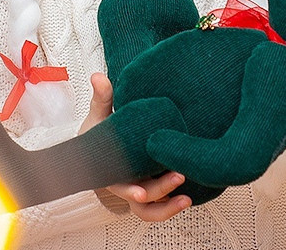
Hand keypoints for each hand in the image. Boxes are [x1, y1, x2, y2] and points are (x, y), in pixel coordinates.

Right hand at [81, 72, 192, 220]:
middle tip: (178, 176)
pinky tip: (188, 197)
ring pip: (151, 210)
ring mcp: (139, 188)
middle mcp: (125, 184)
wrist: (106, 145)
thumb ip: (102, 98)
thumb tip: (97, 76)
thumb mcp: (99, 116)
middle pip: (141, 199)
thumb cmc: (100, 133)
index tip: (140, 193)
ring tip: (186, 198)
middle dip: (160, 190)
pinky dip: (171, 206)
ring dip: (168, 208)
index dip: (130, 192)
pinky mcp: (152, 188)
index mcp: (110, 172)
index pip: (119, 186)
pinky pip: (161, 205)